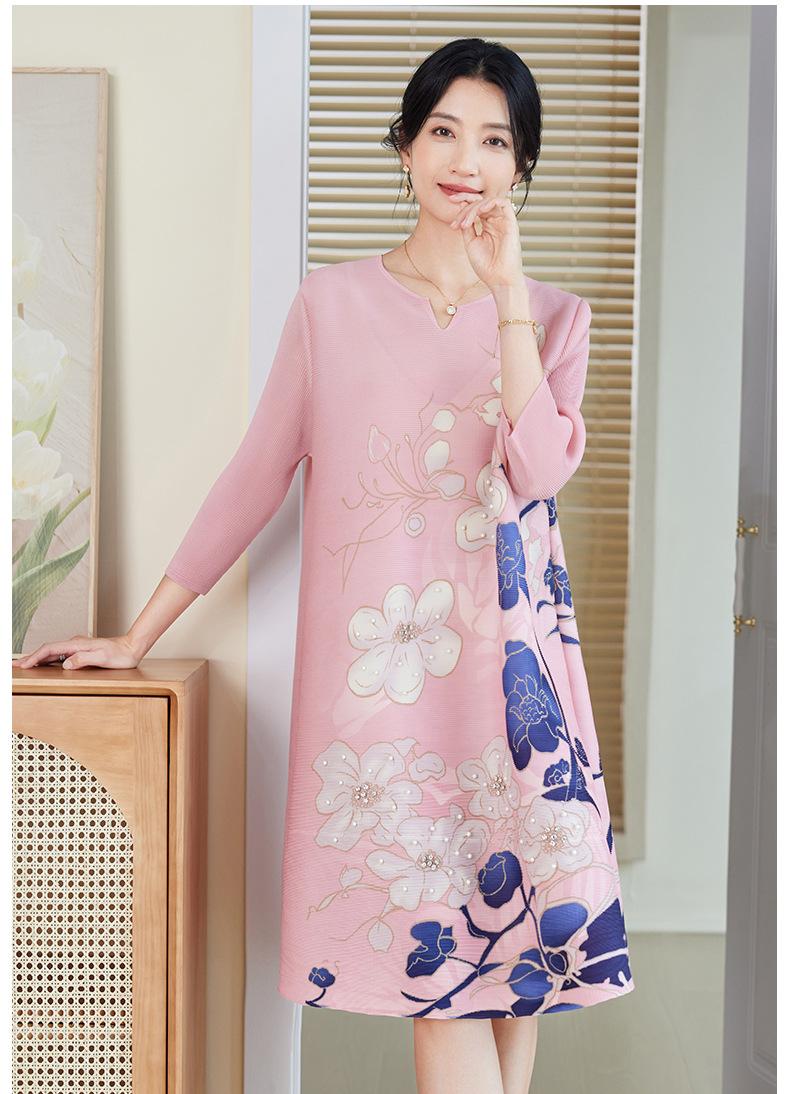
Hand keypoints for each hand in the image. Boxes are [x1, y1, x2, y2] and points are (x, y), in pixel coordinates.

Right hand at [13, 634, 143, 670]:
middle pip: (47, 650)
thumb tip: (66, 664)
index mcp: (77, 644)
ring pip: (52, 652)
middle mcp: (75, 643)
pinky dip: (48, 659)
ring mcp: (77, 647)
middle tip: (15, 666)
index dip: (35, 657)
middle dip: (30, 658)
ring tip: (25, 665)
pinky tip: (44, 664)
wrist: (132, 647)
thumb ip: (84, 659)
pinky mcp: (81, 651)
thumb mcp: (103, 658)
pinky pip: (60, 655)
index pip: (50, 650)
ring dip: (38, 659)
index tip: (23, 665)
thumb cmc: (120, 655)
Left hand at [447, 192, 523, 291]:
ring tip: (466, 222)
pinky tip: (480, 210)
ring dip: (475, 207)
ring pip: (489, 202)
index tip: (449, 204)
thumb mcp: (470, 242)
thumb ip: (467, 226)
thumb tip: (462, 209)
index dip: (462, 202)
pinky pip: (504, 203)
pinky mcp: (511, 223)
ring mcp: (503, 222)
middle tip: (455, 216)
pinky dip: (491, 202)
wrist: (498, 279)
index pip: (475, 207)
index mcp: (486, 226)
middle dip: (465, 205)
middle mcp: (495, 222)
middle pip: (480, 202)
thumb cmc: (486, 266)